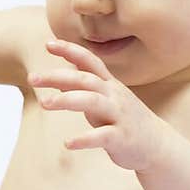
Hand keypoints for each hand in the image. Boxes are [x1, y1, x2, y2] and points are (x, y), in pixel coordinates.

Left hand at [27, 39, 166, 171]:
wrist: (157, 145)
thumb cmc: (125, 120)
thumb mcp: (107, 99)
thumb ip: (86, 87)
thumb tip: (63, 73)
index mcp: (110, 85)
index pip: (89, 61)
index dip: (70, 50)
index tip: (48, 44)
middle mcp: (114, 96)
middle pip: (85, 79)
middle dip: (58, 76)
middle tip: (32, 78)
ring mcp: (119, 115)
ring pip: (93, 101)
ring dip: (67, 100)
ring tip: (45, 104)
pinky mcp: (121, 138)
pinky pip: (102, 136)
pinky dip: (84, 139)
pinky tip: (67, 144)